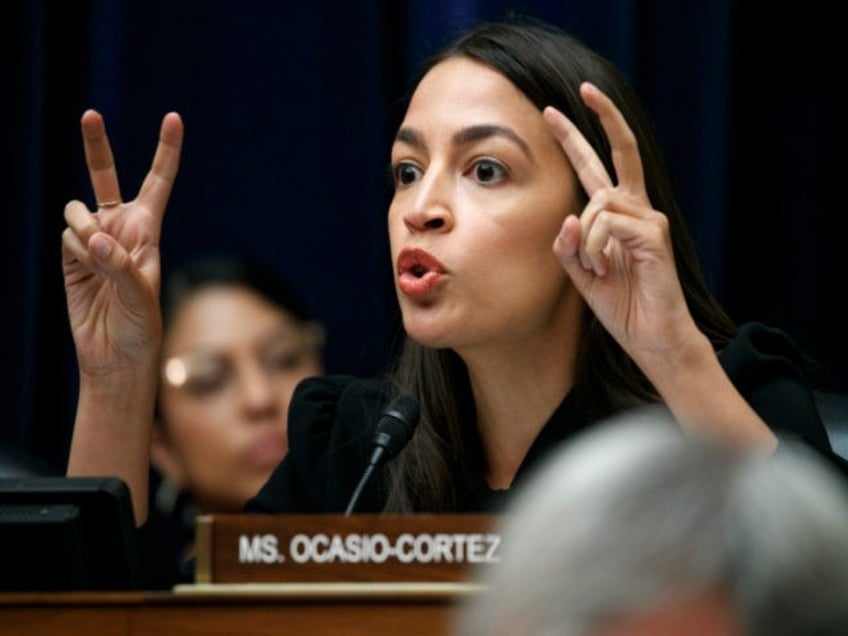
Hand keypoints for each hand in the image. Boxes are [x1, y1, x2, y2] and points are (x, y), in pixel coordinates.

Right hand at [62, 110, 182, 375]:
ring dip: (84, 231)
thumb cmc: (142, 326)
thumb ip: (120, 265)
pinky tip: (85, 274)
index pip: (158, 182)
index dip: (165, 150)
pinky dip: (75, 253)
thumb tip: (95, 238)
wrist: (114, 354)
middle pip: (105, 176)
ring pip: (77, 212)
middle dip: (96, 146)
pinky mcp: (70, 255)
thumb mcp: (142, 296)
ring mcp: (92, 239)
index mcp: (148, 230)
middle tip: (90, 115)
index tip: (173, 118)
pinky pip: (66, 237)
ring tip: (97, 260)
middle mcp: (120, 227)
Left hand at [544, 83, 698, 364]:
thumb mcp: (580, 274)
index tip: (556, 110)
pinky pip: (608, 224)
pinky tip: (606, 268)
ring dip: (586, 239)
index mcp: (616, 216)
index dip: (578, 138)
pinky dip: (596, 248)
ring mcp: (648, 219)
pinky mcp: (654, 234)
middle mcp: (636, 210)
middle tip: (566, 99)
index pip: (598, 167)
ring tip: (598, 269)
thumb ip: (568, 246)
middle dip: (594, 121)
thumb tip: (568, 216)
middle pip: (618, 153)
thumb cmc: (621, 306)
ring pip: (598, 202)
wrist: (651, 338)